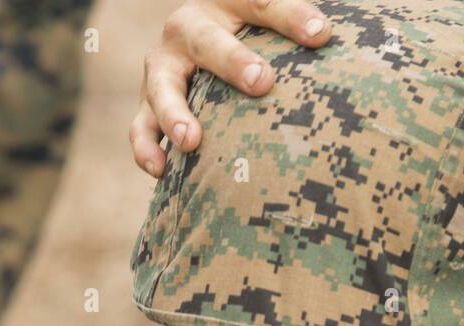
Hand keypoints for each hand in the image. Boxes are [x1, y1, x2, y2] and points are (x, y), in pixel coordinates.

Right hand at [130, 0, 331, 176]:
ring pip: (162, 87)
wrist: (200, 44)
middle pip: (206, 41)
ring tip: (191, 141)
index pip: (259, 2)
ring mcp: (162, 67)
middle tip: (261, 82)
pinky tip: (160, 171)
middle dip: (232, 61)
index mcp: (225, 1)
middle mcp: (187, 29)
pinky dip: (146, 148)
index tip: (320, 34)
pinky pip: (141, 126)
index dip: (289, 17)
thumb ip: (291, 22)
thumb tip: (323, 35)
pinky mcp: (148, 102)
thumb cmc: (251, 38)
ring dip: (174, 113)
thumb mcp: (269, 24)